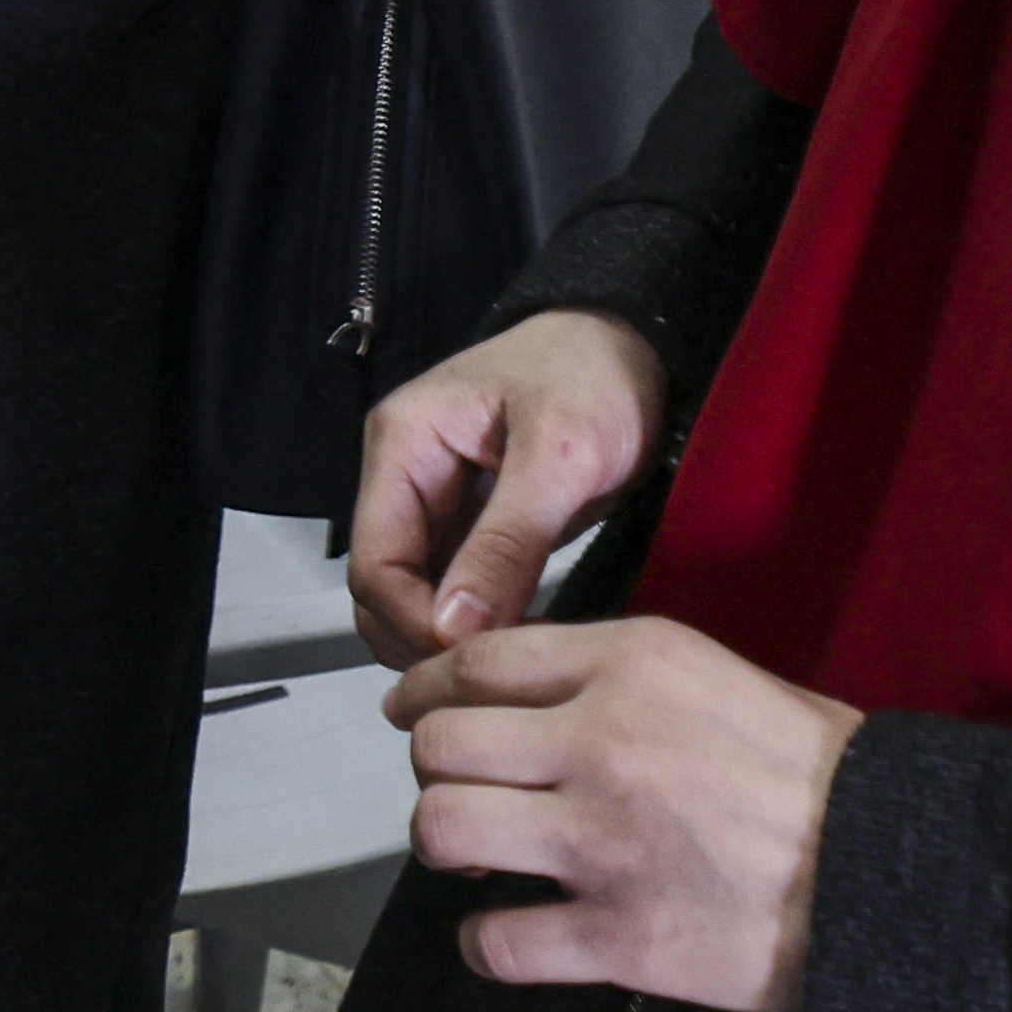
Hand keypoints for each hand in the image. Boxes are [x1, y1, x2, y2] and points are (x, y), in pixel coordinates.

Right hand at [347, 307, 668, 662]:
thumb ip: (506, 541)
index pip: (374, 562)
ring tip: (514, 658)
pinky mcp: (472, 522)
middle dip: (424, 637)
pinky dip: (478, 621)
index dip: (411, 621)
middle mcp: (406, 474)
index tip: (469, 656)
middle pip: (382, 587)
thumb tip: (454, 626)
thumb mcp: (561, 454)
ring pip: (414, 595)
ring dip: (450, 635)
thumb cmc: (595, 371)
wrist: (636, 342)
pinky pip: (455, 588)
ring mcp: (437, 500)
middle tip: (493, 669)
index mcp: (404, 443)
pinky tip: (522, 637)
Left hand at [386, 618, 859, 1011]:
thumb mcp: (723, 679)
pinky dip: (487, 944)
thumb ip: (620, 677)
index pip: (476, 663)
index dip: (424, 690)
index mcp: (631, 665)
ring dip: (444, 846)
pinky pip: (495, 941)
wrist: (898, 870)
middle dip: (435, 770)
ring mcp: (601, 842)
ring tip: (477, 858)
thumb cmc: (824, 774)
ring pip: (443, 828)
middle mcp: (600, 742)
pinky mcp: (617, 936)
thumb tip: (535, 698)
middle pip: (442, 744)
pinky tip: (508, 935)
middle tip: (461, 790)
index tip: (412, 710)